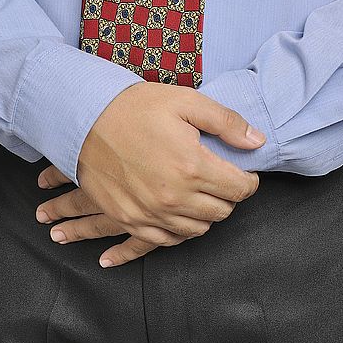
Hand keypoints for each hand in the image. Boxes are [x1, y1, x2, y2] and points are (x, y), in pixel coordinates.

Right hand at [39, 82, 265, 265]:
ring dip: (205, 214)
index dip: (248, 180)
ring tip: (200, 194)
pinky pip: (166, 240)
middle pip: (222, 211)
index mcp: (193, 167)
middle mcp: (174, 197)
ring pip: (197, 229)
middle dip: (228, 196)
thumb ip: (227, 123)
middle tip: (220, 179)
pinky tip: (179, 214)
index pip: (241, 189)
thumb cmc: (136, 107)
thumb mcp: (186, 102)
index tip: (243, 172)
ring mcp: (150, 213)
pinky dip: (179, 231)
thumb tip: (258, 142)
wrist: (84, 118)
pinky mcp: (129, 219)